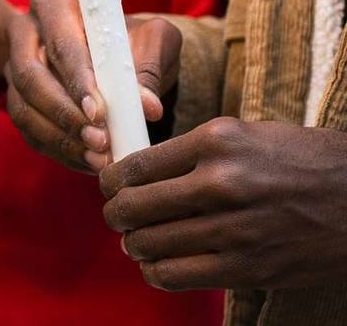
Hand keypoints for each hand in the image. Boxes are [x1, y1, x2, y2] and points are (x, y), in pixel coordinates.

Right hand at [6, 0, 180, 173]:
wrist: (124, 60)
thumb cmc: (137, 43)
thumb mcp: (154, 43)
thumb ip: (149, 70)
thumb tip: (147, 107)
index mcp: (53, 6)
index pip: (60, 44)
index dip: (77, 80)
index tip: (100, 112)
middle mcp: (24, 34)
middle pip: (29, 76)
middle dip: (65, 114)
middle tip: (100, 141)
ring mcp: (14, 70)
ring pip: (22, 108)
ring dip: (60, 139)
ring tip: (99, 158)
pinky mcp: (18, 101)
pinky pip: (28, 131)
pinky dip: (59, 151)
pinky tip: (88, 162)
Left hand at [100, 118, 346, 290]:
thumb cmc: (302, 161)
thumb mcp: (246, 136)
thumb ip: (192, 152)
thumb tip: (136, 171)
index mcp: (216, 141)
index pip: (135, 165)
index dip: (111, 180)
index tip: (109, 186)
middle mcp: (220, 183)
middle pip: (132, 206)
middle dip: (115, 214)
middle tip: (118, 215)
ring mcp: (233, 229)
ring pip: (147, 244)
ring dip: (134, 244)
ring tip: (138, 240)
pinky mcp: (246, 268)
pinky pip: (174, 275)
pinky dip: (155, 271)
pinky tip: (159, 263)